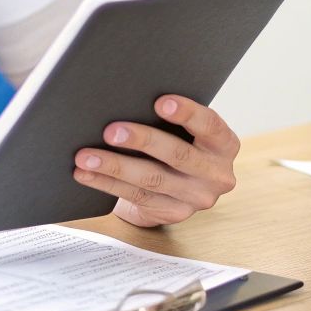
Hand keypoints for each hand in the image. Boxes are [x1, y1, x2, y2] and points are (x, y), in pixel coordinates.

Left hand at [72, 95, 240, 227]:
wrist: (179, 187)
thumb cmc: (180, 143)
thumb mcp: (187, 130)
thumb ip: (172, 118)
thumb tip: (129, 96)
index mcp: (224, 144)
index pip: (210, 125)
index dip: (187, 113)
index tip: (160, 102)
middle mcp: (216, 174)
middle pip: (177, 155)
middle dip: (141, 141)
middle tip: (110, 131)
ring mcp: (196, 198)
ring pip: (152, 180)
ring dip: (115, 166)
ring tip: (86, 156)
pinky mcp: (174, 213)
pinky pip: (137, 197)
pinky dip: (107, 184)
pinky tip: (86, 174)